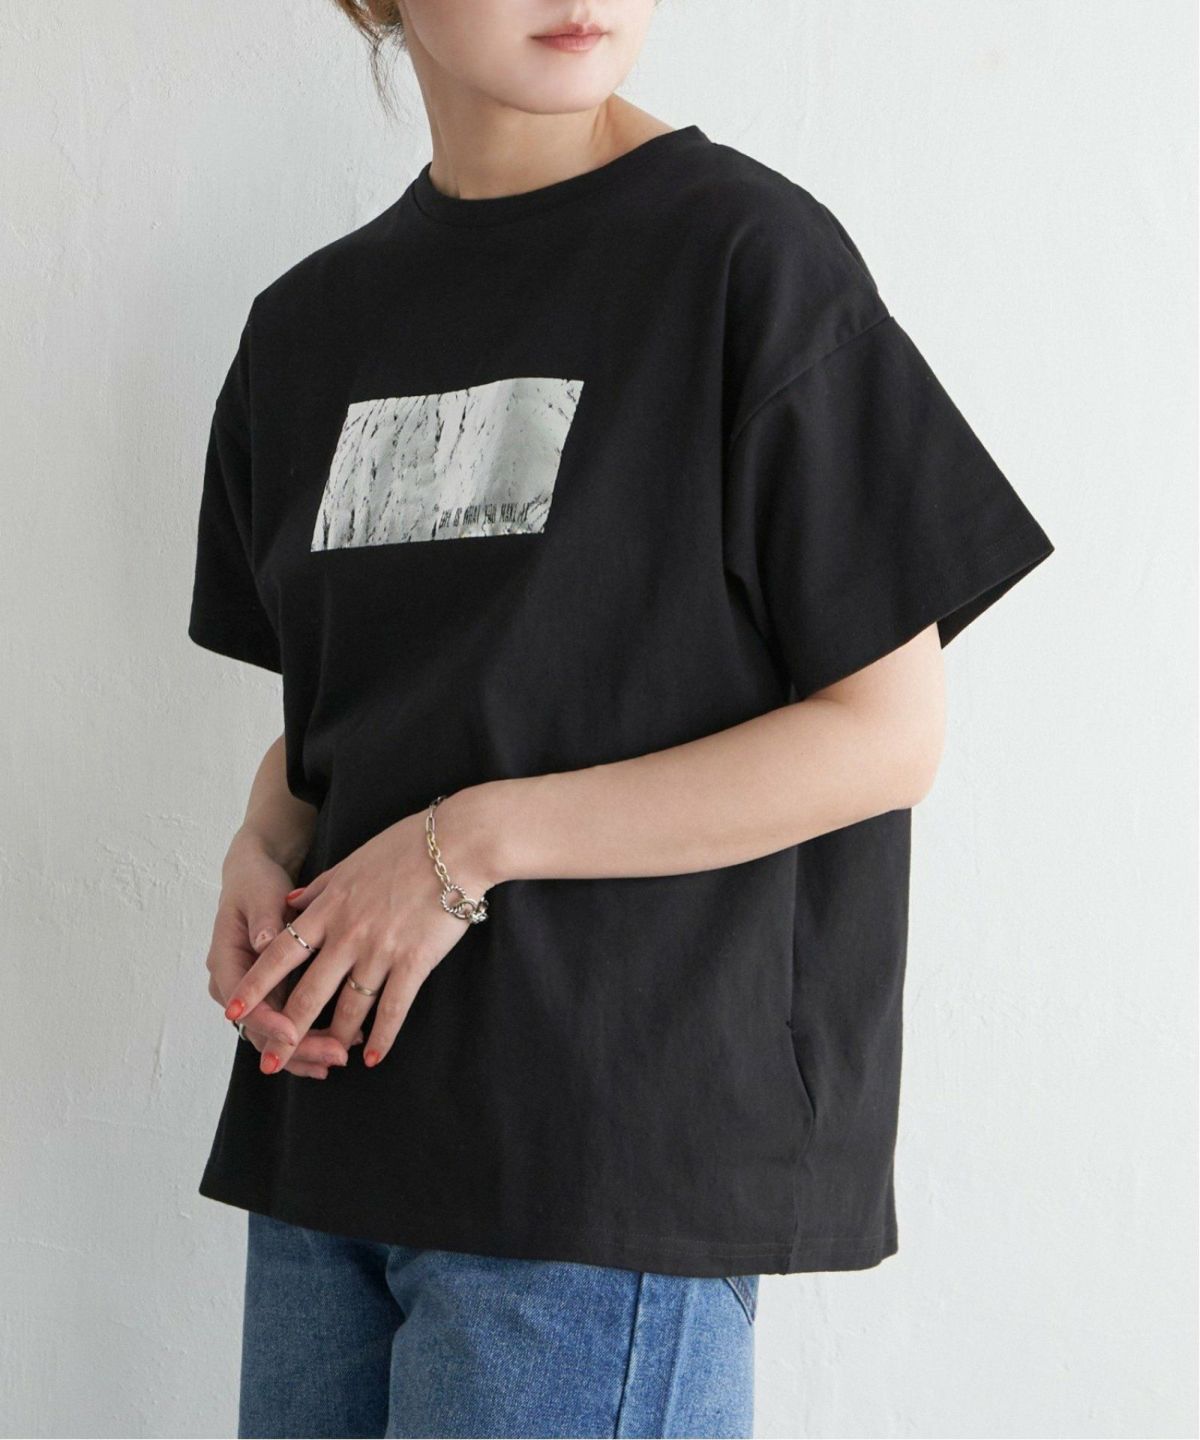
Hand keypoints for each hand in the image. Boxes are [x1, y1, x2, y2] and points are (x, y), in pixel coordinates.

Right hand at [206, 830, 363, 1078]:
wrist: (257, 877)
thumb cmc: (258, 883)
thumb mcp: (260, 893)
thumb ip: (264, 918)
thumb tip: (264, 941)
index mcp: (225, 961)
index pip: (243, 1004)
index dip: (268, 1023)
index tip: (295, 1032)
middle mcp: (235, 984)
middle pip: (259, 1030)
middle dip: (295, 1048)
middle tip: (334, 1056)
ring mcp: (252, 993)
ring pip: (273, 1035)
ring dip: (306, 1049)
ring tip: (340, 1057)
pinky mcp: (270, 993)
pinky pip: (286, 1023)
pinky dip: (310, 1037)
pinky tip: (338, 1046)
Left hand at [220, 795, 495, 1074]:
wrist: (454, 846)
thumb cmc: (404, 848)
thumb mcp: (350, 863)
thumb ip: (318, 890)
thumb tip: (290, 906)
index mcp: (327, 909)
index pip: (280, 955)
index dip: (256, 987)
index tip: (235, 1011)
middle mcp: (346, 934)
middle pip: (308, 993)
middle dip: (286, 1033)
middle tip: (271, 1063)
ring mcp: (379, 949)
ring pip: (348, 1007)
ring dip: (335, 1037)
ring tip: (328, 1057)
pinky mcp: (413, 960)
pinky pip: (392, 1007)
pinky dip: (381, 1036)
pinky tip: (374, 1056)